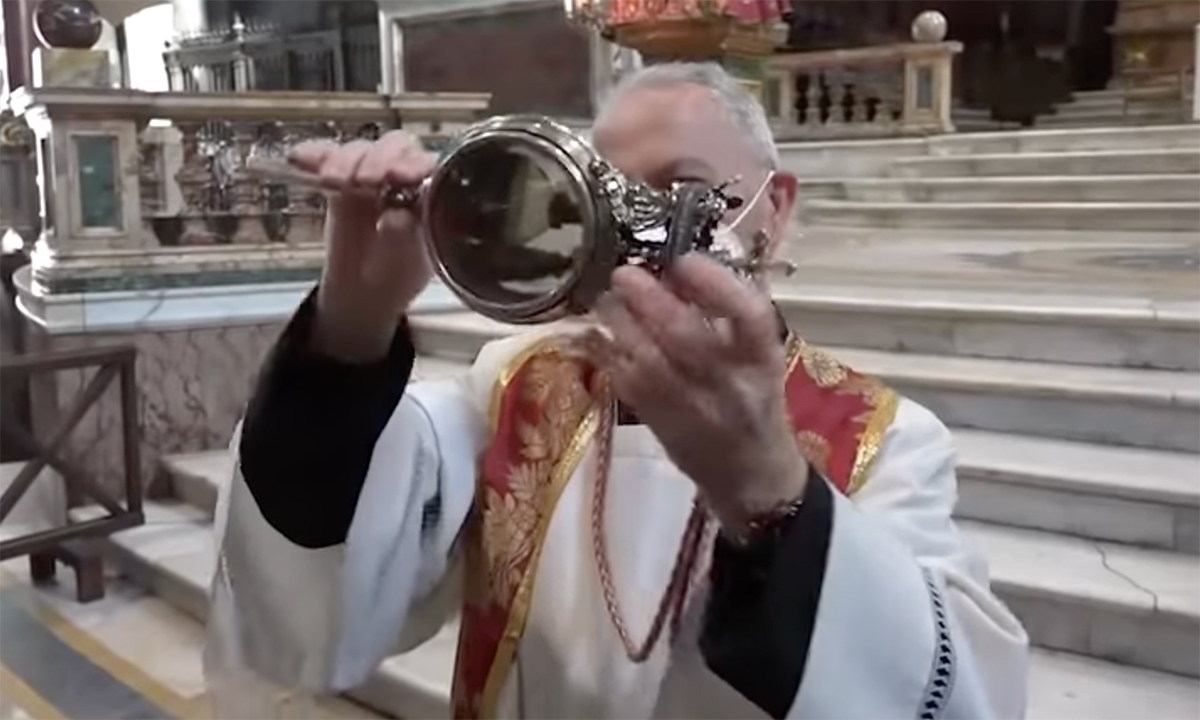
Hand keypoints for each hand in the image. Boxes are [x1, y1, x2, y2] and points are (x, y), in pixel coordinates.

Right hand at [289, 131, 436, 362]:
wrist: (363, 292)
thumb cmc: (396, 274)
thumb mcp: (405, 263)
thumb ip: (404, 237)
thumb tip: (397, 216)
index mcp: (432, 193)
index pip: (428, 165)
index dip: (413, 164)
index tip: (400, 176)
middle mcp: (404, 176)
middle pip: (395, 147)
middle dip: (378, 159)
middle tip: (365, 179)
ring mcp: (371, 173)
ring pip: (360, 151)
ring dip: (344, 160)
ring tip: (333, 181)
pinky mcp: (340, 177)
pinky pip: (325, 159)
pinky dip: (313, 157)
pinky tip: (299, 158)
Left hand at [589, 254, 807, 532]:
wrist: (750, 472)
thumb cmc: (753, 397)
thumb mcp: (758, 356)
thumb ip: (728, 316)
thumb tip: (673, 267)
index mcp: (763, 359)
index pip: (749, 316)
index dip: (716, 284)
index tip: (684, 261)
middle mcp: (731, 384)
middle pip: (687, 339)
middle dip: (649, 301)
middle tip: (623, 274)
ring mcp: (693, 408)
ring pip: (648, 362)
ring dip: (619, 325)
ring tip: (606, 300)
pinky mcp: (660, 424)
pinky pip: (627, 384)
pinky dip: (607, 354)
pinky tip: (598, 333)